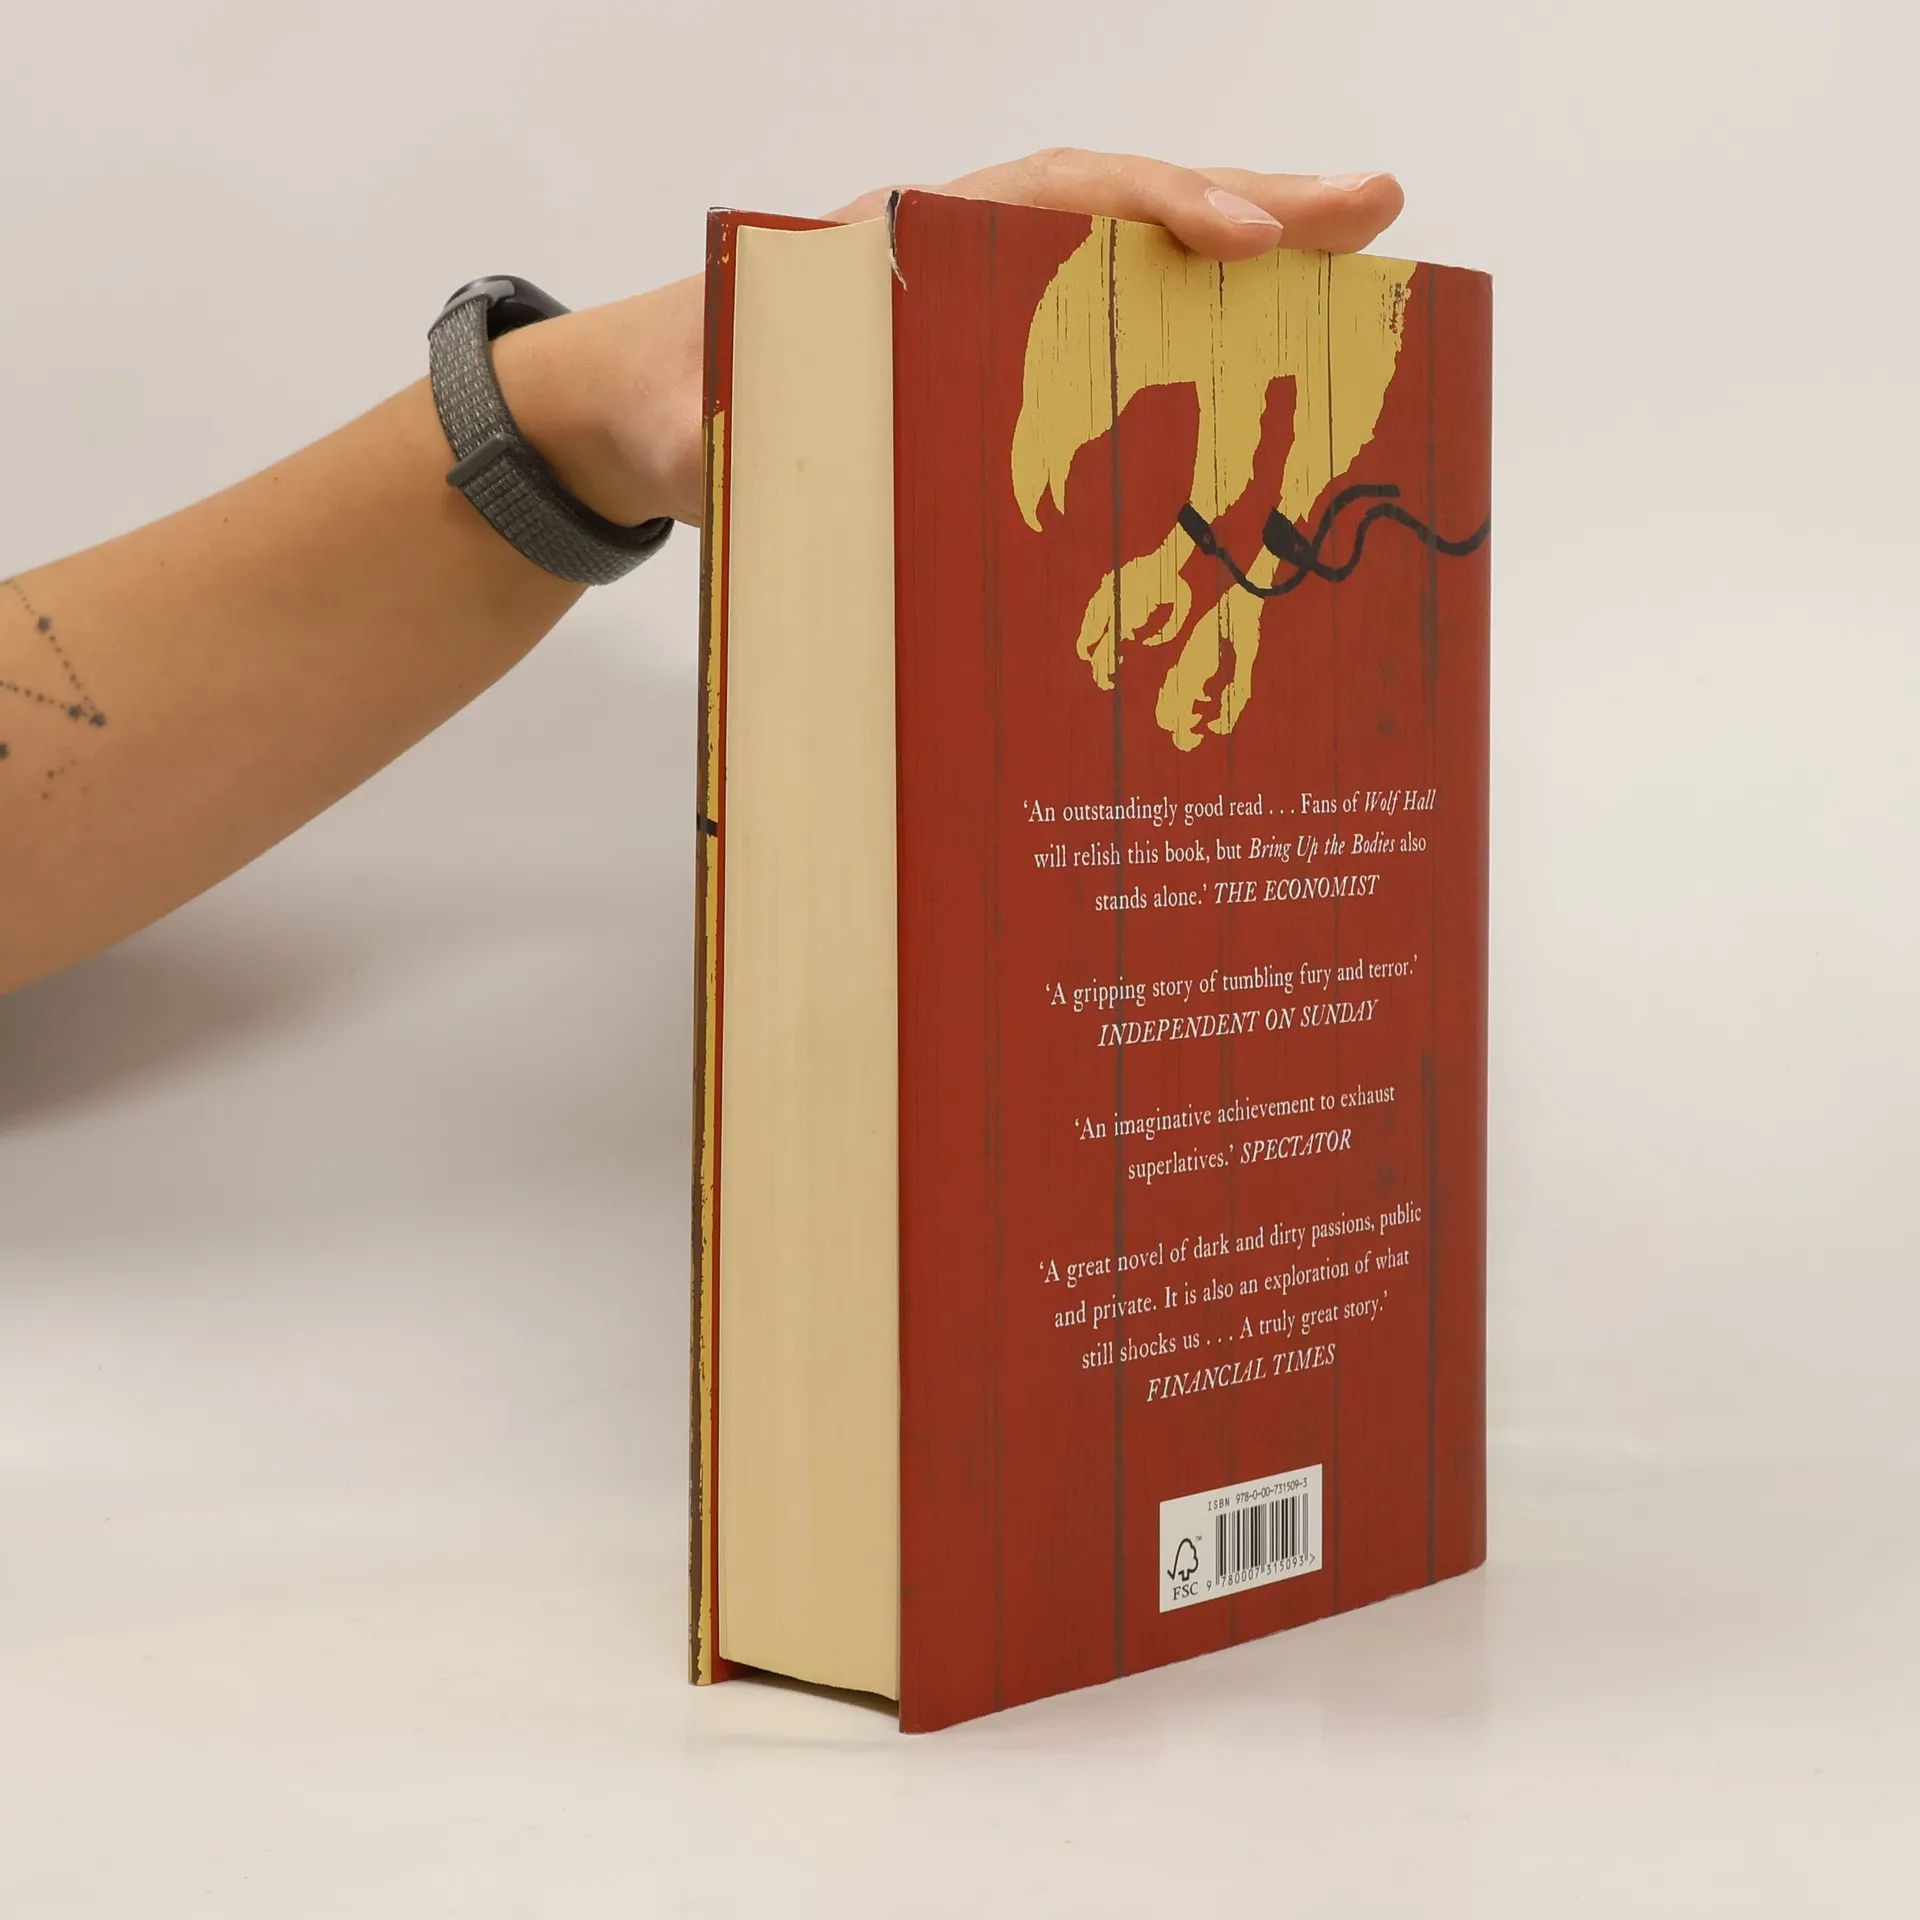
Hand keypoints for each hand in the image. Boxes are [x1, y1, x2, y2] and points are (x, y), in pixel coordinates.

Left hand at [495, 149, 1405, 531]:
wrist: (636, 414)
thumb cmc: (670, 397)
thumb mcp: (697, 412)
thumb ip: (736, 426)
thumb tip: (773, 459)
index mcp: (903, 247)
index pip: (1052, 199)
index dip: (1155, 209)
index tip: (1246, 235)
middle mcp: (960, 266)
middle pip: (1122, 219)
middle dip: (1250, 209)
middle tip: (1372, 206)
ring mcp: (983, 319)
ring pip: (1127, 283)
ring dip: (1238, 282)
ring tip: (1354, 272)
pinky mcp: (988, 378)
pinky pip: (1102, 354)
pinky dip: (1181, 355)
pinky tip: (1252, 384)